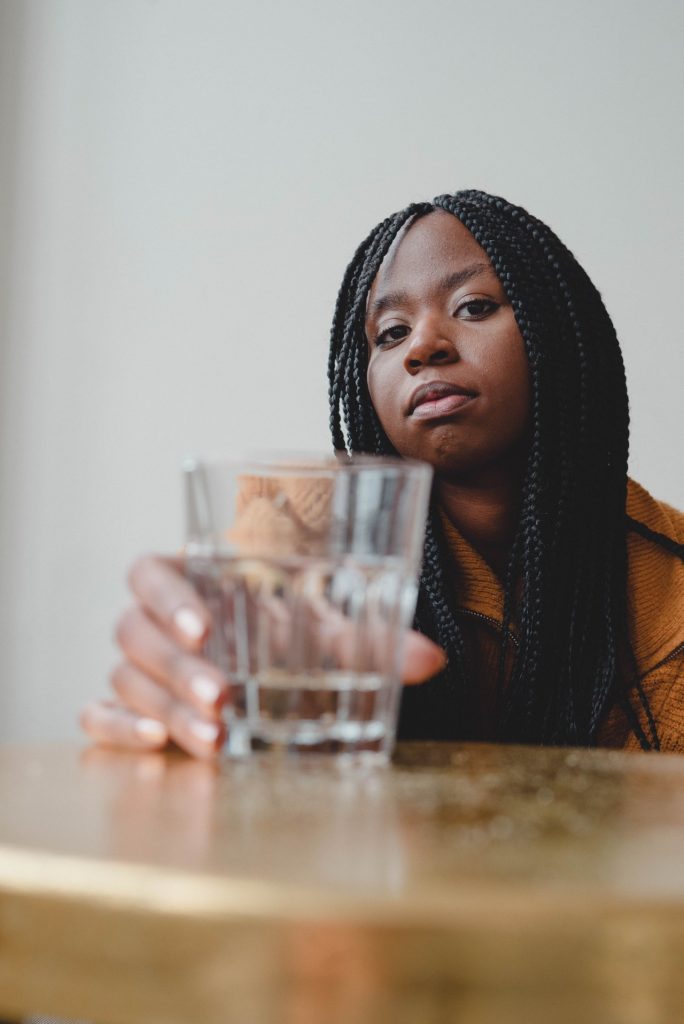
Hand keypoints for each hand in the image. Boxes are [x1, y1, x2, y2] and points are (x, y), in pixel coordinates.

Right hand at [80, 555, 445, 757]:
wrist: (274, 660)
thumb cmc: (290, 629)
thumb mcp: (322, 629)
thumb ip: (368, 639)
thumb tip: (431, 660)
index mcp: (191, 579)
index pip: (149, 573)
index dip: (167, 596)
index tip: (205, 627)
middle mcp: (156, 620)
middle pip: (133, 631)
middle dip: (176, 667)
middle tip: (223, 697)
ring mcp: (138, 666)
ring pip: (124, 677)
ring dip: (164, 706)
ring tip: (214, 739)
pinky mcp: (128, 708)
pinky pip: (95, 713)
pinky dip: (115, 729)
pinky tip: (153, 746)